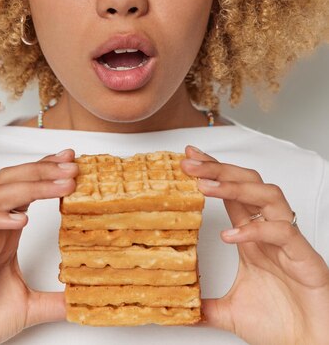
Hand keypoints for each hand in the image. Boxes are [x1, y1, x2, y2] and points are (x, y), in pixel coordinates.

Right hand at [0, 149, 78, 344]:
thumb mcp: (30, 306)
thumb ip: (56, 301)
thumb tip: (82, 300)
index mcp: (7, 231)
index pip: (25, 187)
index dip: (45, 169)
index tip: (70, 158)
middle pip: (13, 181)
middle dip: (43, 169)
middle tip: (72, 166)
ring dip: (31, 186)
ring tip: (61, 186)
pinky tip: (21, 219)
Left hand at [181, 146, 328, 344]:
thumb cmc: (282, 324)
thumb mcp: (231, 312)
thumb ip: (206, 305)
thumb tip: (182, 306)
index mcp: (253, 236)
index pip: (232, 192)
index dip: (212, 173)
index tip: (188, 160)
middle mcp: (269, 231)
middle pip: (248, 182)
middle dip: (218, 169)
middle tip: (190, 164)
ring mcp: (287, 241)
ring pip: (268, 195)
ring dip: (236, 186)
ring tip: (206, 186)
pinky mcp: (304, 256)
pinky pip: (282, 231)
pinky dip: (256, 229)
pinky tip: (231, 235)